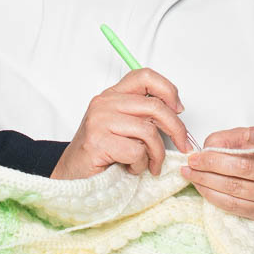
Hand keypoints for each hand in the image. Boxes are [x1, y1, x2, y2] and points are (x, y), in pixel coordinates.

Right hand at [51, 68, 188, 179]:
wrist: (70, 176)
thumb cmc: (100, 154)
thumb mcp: (123, 127)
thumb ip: (142, 115)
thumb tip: (176, 114)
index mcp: (113, 95)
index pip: (145, 76)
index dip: (168, 90)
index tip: (178, 109)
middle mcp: (105, 103)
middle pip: (155, 106)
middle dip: (176, 129)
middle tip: (182, 145)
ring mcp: (99, 121)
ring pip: (149, 132)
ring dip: (156, 154)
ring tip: (149, 164)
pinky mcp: (98, 141)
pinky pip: (136, 151)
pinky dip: (140, 165)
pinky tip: (130, 168)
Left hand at [183, 126, 253, 230]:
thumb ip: (243, 136)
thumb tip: (212, 142)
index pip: (252, 153)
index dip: (226, 150)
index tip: (205, 146)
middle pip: (240, 173)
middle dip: (211, 165)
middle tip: (192, 160)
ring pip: (233, 192)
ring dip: (206, 182)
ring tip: (189, 173)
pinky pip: (232, 206)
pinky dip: (212, 195)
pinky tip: (200, 186)